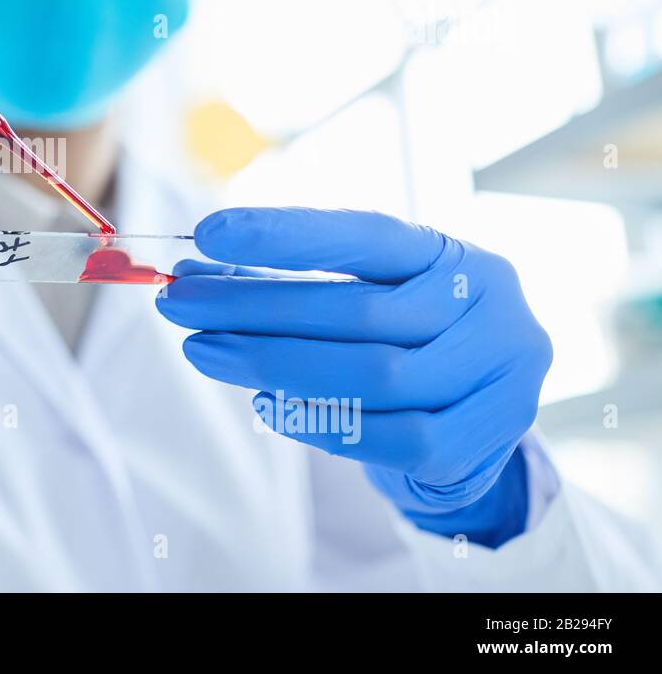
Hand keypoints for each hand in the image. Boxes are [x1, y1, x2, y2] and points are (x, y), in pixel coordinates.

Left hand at [156, 207, 551, 546]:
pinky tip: (266, 405)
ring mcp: (496, 374)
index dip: (286, 234)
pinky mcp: (480, 440)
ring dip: (273, 365)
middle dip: (252, 307)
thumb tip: (188, 272)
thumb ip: (279, 282)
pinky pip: (389, 436)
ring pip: (372, 376)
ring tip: (205, 353)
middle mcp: (487, 305)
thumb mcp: (354, 293)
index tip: (208, 233)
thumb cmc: (397, 339)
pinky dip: (319, 421)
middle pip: (356, 309)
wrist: (474, 416)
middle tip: (177, 305)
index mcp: (450, 253)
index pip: (365, 235)